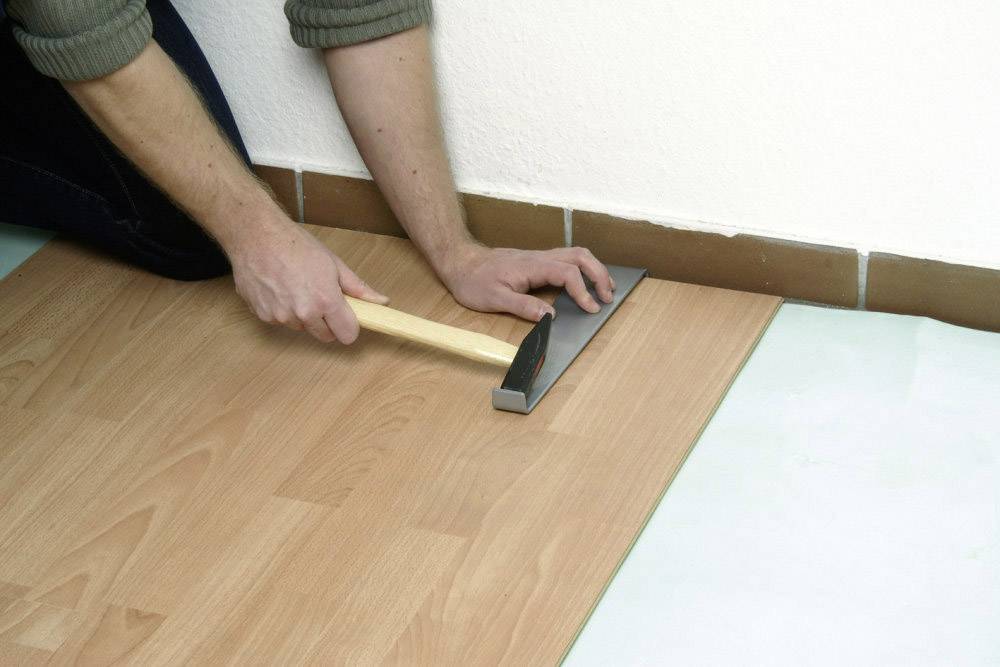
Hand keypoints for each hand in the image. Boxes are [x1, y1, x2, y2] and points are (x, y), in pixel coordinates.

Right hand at [228, 218, 387, 342]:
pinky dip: (283, 311)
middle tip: (321, 299)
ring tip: (297, 288)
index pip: (347, 335)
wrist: (256, 236)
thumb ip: (357, 287)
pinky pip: (281, 321)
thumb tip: (381, 301)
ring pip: (302, 327)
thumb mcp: (333, 263)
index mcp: (325, 300)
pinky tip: (280, 289)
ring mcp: (281, 317)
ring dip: (303, 315)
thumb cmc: (295, 245)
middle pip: (325, 336)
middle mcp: (303, 313)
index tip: (347, 318)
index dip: (349, 327)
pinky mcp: (264, 316)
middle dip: (327, 323)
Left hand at [439, 243, 615, 321]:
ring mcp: (539, 257)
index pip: (567, 273)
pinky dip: (583, 268)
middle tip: (608, 296)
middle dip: (599, 275)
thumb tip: (550, 315)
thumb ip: (523, 306)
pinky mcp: (537, 261)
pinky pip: (567, 258)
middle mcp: (540, 258)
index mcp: (532, 266)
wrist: (461, 263)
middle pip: (580, 257)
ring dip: (594, 269)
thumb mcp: (494, 299)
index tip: (590, 309)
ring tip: (605, 288)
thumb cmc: (474, 281)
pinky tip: (585, 281)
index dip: (582, 291)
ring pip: (576, 254)